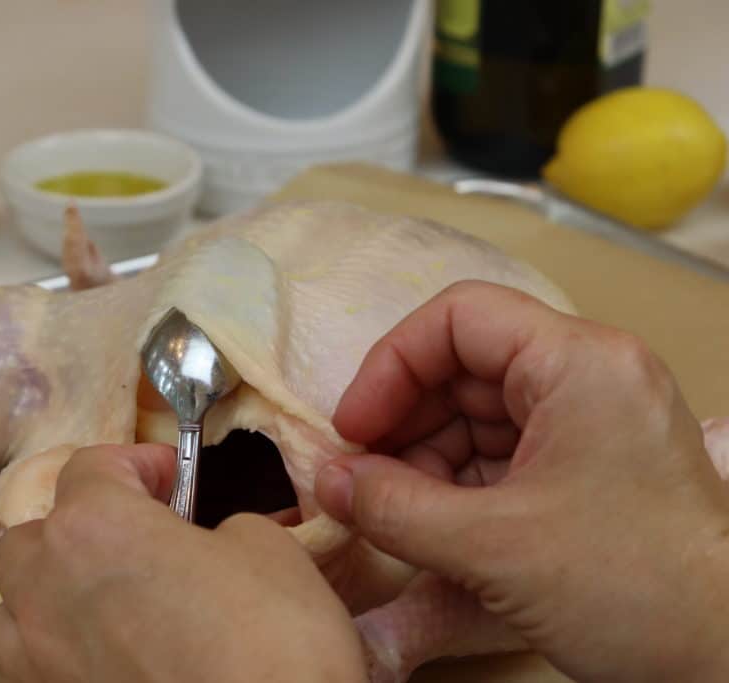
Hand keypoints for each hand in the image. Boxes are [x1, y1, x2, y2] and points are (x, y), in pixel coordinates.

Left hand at [0, 444, 365, 682]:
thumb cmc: (269, 633)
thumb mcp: (264, 546)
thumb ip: (222, 525)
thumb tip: (213, 538)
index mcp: (93, 524)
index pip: (92, 466)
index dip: (140, 462)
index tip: (177, 478)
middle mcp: (47, 584)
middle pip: (38, 530)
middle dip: (85, 519)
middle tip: (144, 529)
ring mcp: (40, 654)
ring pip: (18, 596)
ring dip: (54, 579)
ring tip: (110, 588)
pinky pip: (31, 656)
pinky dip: (54, 637)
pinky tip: (105, 643)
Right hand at [315, 281, 728, 682]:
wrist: (726, 664)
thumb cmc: (631, 589)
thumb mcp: (492, 546)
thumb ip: (393, 507)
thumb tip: (325, 480)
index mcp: (578, 362)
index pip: (459, 318)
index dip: (392, 366)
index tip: (354, 428)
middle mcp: (586, 376)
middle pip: (463, 367)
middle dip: (403, 422)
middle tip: (358, 479)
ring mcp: (589, 421)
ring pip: (477, 414)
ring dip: (424, 459)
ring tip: (390, 512)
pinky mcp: (586, 465)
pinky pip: (501, 453)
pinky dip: (456, 484)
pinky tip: (429, 523)